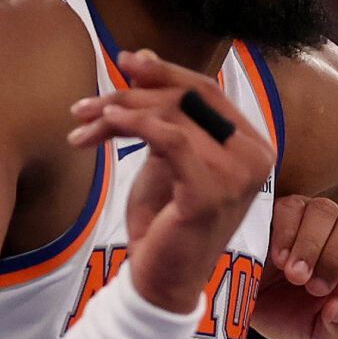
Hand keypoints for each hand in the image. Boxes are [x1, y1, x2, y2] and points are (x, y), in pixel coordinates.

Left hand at [68, 50, 275, 313]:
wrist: (162, 282)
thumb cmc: (164, 221)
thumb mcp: (163, 156)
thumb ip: (163, 112)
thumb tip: (142, 56)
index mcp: (251, 144)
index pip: (209, 90)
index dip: (165, 71)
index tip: (124, 60)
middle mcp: (255, 156)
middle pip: (190, 98)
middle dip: (133, 93)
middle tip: (87, 104)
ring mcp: (238, 175)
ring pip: (175, 116)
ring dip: (120, 111)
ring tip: (83, 120)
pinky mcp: (211, 193)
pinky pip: (171, 140)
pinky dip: (136, 125)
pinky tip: (106, 122)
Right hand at [253, 195, 337, 338]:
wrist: (238, 305)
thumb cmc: (284, 313)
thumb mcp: (314, 331)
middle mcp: (336, 231)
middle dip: (337, 257)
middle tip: (313, 287)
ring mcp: (307, 216)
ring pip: (326, 210)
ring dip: (311, 245)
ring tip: (294, 274)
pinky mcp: (277, 210)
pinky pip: (291, 207)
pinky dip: (287, 234)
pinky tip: (277, 258)